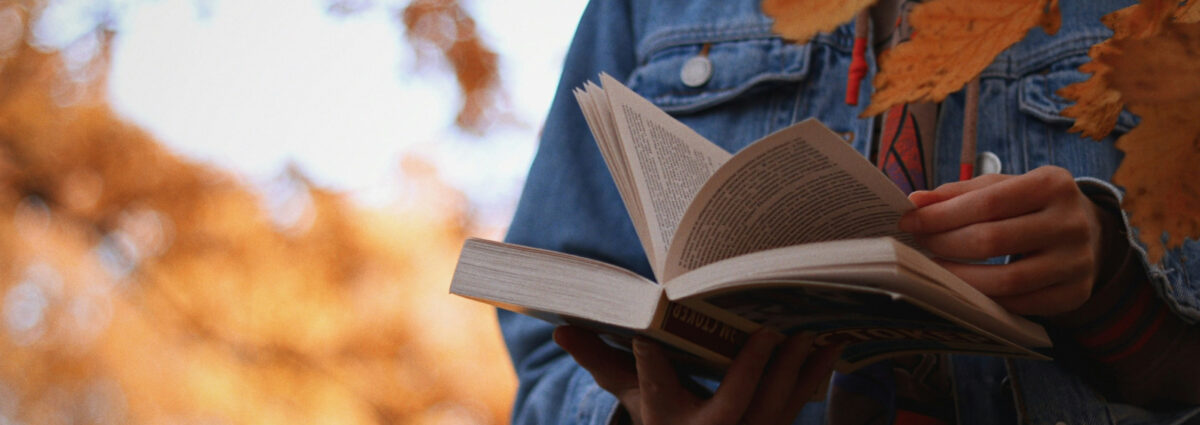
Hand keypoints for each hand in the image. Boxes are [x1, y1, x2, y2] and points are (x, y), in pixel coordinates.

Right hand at [554, 326, 839, 424]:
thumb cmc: (663, 412)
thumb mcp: (632, 391)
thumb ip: (601, 360)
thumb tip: (561, 330)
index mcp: (672, 422)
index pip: (655, 393)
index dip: (649, 369)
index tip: (645, 339)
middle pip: (733, 404)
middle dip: (752, 370)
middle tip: (766, 332)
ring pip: (777, 405)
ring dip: (795, 370)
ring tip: (810, 333)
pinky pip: (798, 402)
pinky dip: (815, 374)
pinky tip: (831, 344)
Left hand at [898, 166, 1122, 315]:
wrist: (1088, 232)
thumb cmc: (1031, 205)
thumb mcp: (1002, 187)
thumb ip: (959, 193)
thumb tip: (915, 201)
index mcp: (1052, 184)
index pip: (986, 202)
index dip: (941, 215)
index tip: (909, 222)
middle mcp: (1071, 223)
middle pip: (992, 240)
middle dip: (945, 244)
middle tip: (919, 245)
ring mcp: (1077, 262)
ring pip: (1006, 280)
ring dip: (960, 278)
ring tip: (935, 269)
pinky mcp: (1075, 293)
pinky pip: (1020, 304)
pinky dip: (985, 299)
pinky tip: (964, 288)